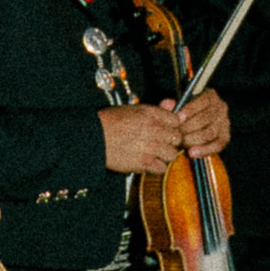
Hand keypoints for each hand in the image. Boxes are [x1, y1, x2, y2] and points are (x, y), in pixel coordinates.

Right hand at [100, 93, 229, 174]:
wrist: (92, 138)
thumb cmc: (111, 122)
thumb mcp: (134, 109)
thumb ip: (156, 109)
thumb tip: (172, 103)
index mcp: (150, 114)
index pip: (176, 120)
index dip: (173, 126)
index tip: (167, 130)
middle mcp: (152, 129)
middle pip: (177, 138)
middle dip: (171, 141)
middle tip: (161, 143)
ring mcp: (149, 147)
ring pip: (172, 154)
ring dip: (165, 155)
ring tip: (155, 153)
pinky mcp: (143, 162)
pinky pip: (161, 167)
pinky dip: (157, 166)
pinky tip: (148, 161)